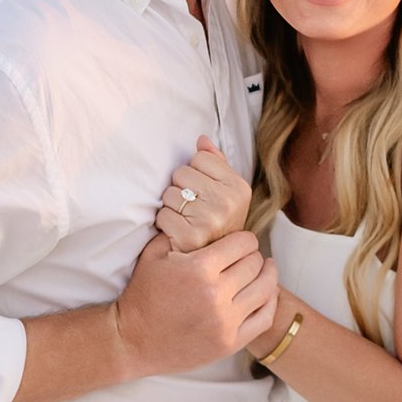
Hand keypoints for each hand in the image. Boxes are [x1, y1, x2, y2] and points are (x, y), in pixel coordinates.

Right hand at [113, 227, 281, 375]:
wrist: (132, 340)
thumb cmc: (143, 295)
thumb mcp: (154, 254)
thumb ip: (180, 232)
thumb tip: (203, 215)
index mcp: (200, 268)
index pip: (243, 243)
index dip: (244, 239)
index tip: (241, 242)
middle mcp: (216, 294)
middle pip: (254, 264)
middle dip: (253, 256)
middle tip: (248, 256)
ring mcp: (225, 321)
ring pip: (265, 289)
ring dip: (267, 275)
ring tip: (266, 269)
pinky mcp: (230, 342)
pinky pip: (264, 318)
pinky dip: (269, 302)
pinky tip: (266, 293)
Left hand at [155, 136, 254, 253]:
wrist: (219, 262)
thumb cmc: (219, 220)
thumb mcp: (227, 191)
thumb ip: (216, 163)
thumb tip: (201, 139)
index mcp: (239, 187)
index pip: (199, 158)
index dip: (196, 173)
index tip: (203, 191)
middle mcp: (227, 202)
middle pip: (181, 173)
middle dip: (182, 188)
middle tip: (192, 206)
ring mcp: (209, 220)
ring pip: (169, 193)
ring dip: (172, 205)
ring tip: (186, 218)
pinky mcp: (190, 236)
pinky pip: (162, 214)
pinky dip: (165, 222)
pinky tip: (178, 230)